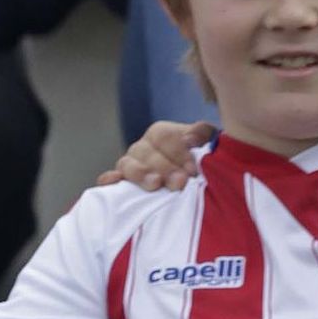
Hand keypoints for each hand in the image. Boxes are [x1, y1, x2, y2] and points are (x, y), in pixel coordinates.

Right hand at [97, 119, 212, 191]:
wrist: (192, 181)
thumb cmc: (200, 161)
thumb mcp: (206, 142)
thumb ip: (201, 135)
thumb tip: (191, 140)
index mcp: (161, 134)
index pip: (164, 137)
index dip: (178, 153)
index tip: (193, 170)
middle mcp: (143, 147)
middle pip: (146, 153)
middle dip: (164, 168)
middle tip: (180, 181)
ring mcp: (130, 165)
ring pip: (127, 164)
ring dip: (140, 174)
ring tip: (155, 184)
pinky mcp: (123, 183)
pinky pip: (111, 178)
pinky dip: (110, 179)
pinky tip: (112, 182)